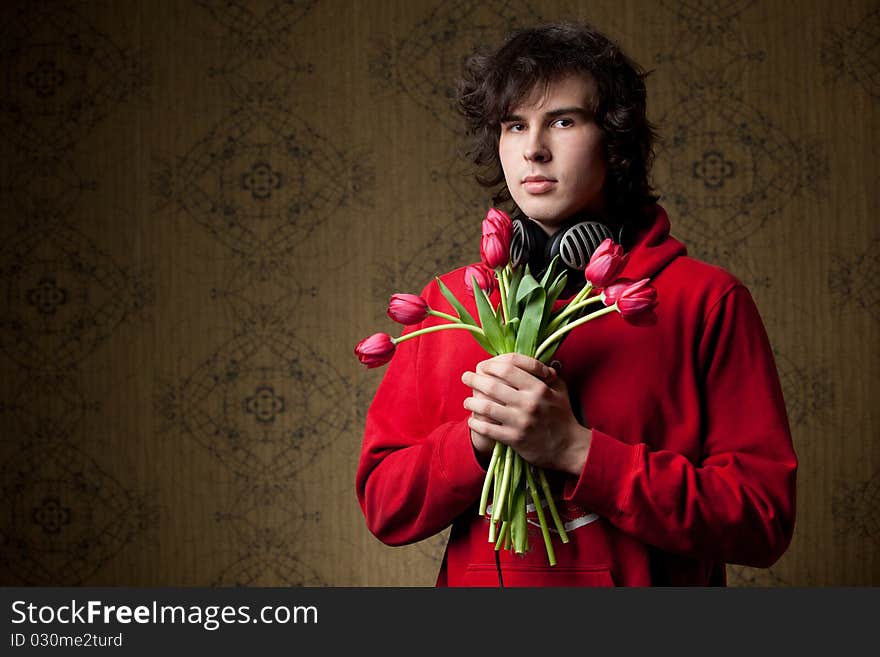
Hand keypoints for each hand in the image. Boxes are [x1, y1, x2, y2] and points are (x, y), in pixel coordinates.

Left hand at [461, 353, 590, 475]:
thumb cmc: (562, 414)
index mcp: (539, 387)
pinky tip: (472, 420)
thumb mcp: (560, 388)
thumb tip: (534, 353)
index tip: (483, 365)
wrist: (569, 447)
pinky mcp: (514, 439)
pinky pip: (488, 429)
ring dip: (471, 401)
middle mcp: (529, 402)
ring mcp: (521, 421)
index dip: (492, 363)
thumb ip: (546, 372)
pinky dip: (476, 423)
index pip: (510, 366)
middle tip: (466, 377)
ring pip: (486, 406)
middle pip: (492, 384)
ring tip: (467, 400)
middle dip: (474, 379)